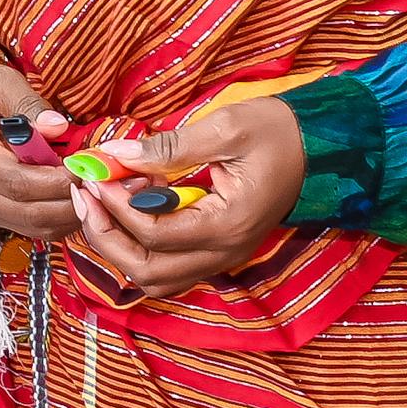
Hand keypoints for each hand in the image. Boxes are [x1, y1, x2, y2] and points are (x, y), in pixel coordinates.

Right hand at [0, 55, 82, 242]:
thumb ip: (27, 103)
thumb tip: (58, 128)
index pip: (16, 182)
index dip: (57, 181)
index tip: (87, 167)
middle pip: (26, 213)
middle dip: (69, 202)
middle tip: (98, 181)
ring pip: (30, 227)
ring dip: (67, 214)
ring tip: (90, 187)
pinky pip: (27, 226)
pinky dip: (57, 217)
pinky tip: (73, 194)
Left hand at [67, 99, 306, 298]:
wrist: (322, 146)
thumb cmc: (278, 131)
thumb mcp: (226, 127)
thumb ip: (170, 148)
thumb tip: (116, 155)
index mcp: (228, 225)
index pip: (154, 232)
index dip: (115, 206)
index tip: (94, 173)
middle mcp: (224, 253)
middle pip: (147, 271)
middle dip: (105, 236)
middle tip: (84, 196)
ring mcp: (222, 257)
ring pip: (155, 280)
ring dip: (118, 249)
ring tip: (99, 205)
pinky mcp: (218, 252)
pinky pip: (169, 269)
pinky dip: (139, 250)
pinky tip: (126, 214)